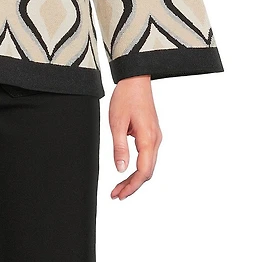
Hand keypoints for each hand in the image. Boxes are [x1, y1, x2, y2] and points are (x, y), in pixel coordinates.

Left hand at [109, 75, 161, 199]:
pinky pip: (147, 156)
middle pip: (147, 172)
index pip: (143, 172)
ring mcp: (155, 136)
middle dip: (132, 185)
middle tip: (116, 194)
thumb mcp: (117, 122)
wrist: (136, 78)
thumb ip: (119, 147)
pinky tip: (127, 169)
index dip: (131, 186)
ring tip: (119, 186)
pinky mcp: (151, 132)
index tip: (119, 195)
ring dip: (135, 177)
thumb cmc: (126, 97)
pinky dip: (138, 166)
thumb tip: (121, 170)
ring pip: (148, 165)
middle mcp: (156, 140)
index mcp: (148, 139)